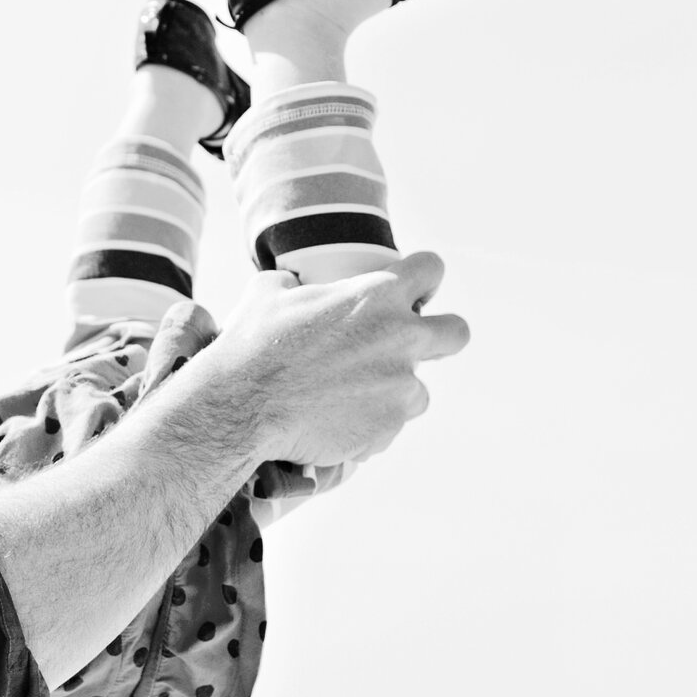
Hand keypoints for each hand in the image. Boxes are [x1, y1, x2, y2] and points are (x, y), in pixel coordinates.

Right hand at [206, 250, 471, 469]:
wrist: (240, 408)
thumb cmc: (251, 346)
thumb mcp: (265, 294)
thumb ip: (293, 284)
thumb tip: (291, 284)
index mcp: (377, 295)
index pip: (431, 269)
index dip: (421, 280)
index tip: (409, 294)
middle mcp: (401, 337)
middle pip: (456, 332)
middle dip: (439, 338)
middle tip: (402, 348)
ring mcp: (400, 385)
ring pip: (417, 390)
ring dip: (390, 393)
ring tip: (346, 399)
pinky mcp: (389, 426)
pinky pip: (389, 426)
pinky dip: (368, 426)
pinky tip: (332, 424)